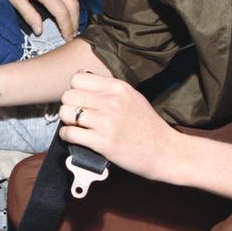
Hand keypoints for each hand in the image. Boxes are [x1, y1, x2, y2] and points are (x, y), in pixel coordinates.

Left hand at [0, 0, 78, 39]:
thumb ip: (29, 15)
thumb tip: (39, 31)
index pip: (61, 12)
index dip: (66, 27)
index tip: (67, 38)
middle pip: (73, 5)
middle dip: (74, 22)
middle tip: (72, 34)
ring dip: (76, 11)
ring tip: (72, 23)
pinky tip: (68, 7)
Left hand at [58, 71, 180, 180]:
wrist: (166, 151)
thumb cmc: (148, 126)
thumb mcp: (132, 97)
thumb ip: (109, 90)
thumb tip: (83, 82)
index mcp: (117, 87)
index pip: (77, 79)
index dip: (75, 91)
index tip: (81, 101)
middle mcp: (111, 101)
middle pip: (68, 95)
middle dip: (69, 107)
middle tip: (77, 116)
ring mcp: (106, 121)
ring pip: (65, 113)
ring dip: (67, 122)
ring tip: (76, 127)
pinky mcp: (102, 141)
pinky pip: (69, 133)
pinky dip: (67, 136)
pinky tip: (75, 138)